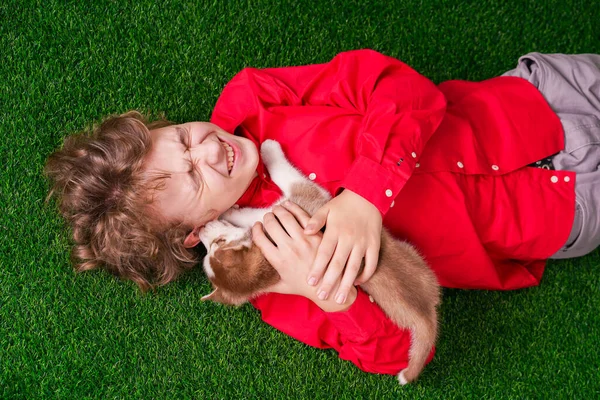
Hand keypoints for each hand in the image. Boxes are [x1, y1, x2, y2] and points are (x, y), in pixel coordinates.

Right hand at [252, 201, 355, 311]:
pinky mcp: (315, 234)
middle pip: (271, 224)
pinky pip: (302, 215)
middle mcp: (288, 248)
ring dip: (278, 210)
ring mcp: (303, 240)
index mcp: (278, 260)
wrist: (328, 285)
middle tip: (267, 217)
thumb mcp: (282, 288)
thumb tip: (248, 286)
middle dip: (267, 218)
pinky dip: (293, 208)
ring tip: (276, 209)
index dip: (256, 229)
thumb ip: (265, 286)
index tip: (257, 226)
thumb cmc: (304, 287)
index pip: (260, 238)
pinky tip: (288, 205)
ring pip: (285, 217)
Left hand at [304, 189, 381, 303]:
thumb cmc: (342, 205)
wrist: (367, 195)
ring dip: (347, 284)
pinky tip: (356, 284)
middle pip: (338, 264)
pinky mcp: (374, 244)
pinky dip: (365, 275)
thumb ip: (315, 221)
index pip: (324, 253)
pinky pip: (371, 263)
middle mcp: (349, 238)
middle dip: (329, 282)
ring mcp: (363, 243)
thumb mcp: (327, 209)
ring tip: (340, 299)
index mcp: (335, 231)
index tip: (310, 282)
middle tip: (321, 296)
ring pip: (354, 267)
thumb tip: (304, 231)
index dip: (317, 268)